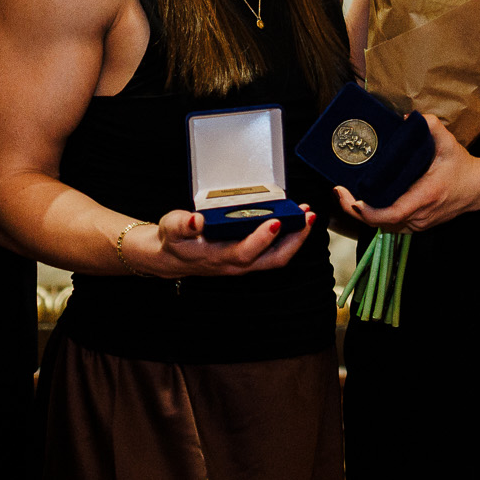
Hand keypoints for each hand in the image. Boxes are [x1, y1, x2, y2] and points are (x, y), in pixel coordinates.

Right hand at [125, 206, 314, 276]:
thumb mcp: (172, 228)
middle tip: (307, 217)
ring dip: (296, 238)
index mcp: (218, 257)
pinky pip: (275, 251)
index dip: (261, 239)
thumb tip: (195, 220)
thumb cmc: (174, 240)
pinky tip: (295, 219)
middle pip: (272, 259)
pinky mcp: (250, 257)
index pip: (244, 252)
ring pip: (277, 256)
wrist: (172, 257)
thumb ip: (182, 225)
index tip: (275, 221)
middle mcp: (236, 264)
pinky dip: (289, 237)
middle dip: (294, 239)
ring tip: (307, 215)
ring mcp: (245, 263)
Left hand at [335, 115, 479, 231]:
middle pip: (381, 222)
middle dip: (355, 210)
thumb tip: (407, 116)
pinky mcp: (417, 225)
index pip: (392, 214)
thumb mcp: (449, 142)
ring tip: (345, 195)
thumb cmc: (462, 166)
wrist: (479, 188)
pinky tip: (362, 202)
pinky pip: (391, 225)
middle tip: (339, 191)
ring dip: (363, 214)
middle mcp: (421, 215)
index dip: (368, 212)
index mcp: (426, 196)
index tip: (352, 199)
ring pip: (384, 226)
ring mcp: (419, 223)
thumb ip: (431, 126)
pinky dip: (374, 216)